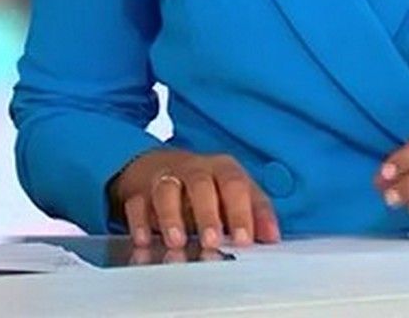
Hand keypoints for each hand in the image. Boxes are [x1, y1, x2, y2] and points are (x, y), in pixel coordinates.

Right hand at [111, 149, 280, 248]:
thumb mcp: (234, 193)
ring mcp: (164, 179)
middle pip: (200, 184)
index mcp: (222, 169)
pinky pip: (136, 204)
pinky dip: (139, 222)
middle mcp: (193, 170)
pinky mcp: (139, 193)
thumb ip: (255, 212)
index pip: (234, 185)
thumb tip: (273, 237)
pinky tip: (145, 240)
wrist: (157, 166)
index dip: (241, 212)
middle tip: (213, 240)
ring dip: (171, 217)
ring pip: (166, 191)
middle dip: (207, 213)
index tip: (244, 240)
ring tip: (177, 242)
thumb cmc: (206, 186)